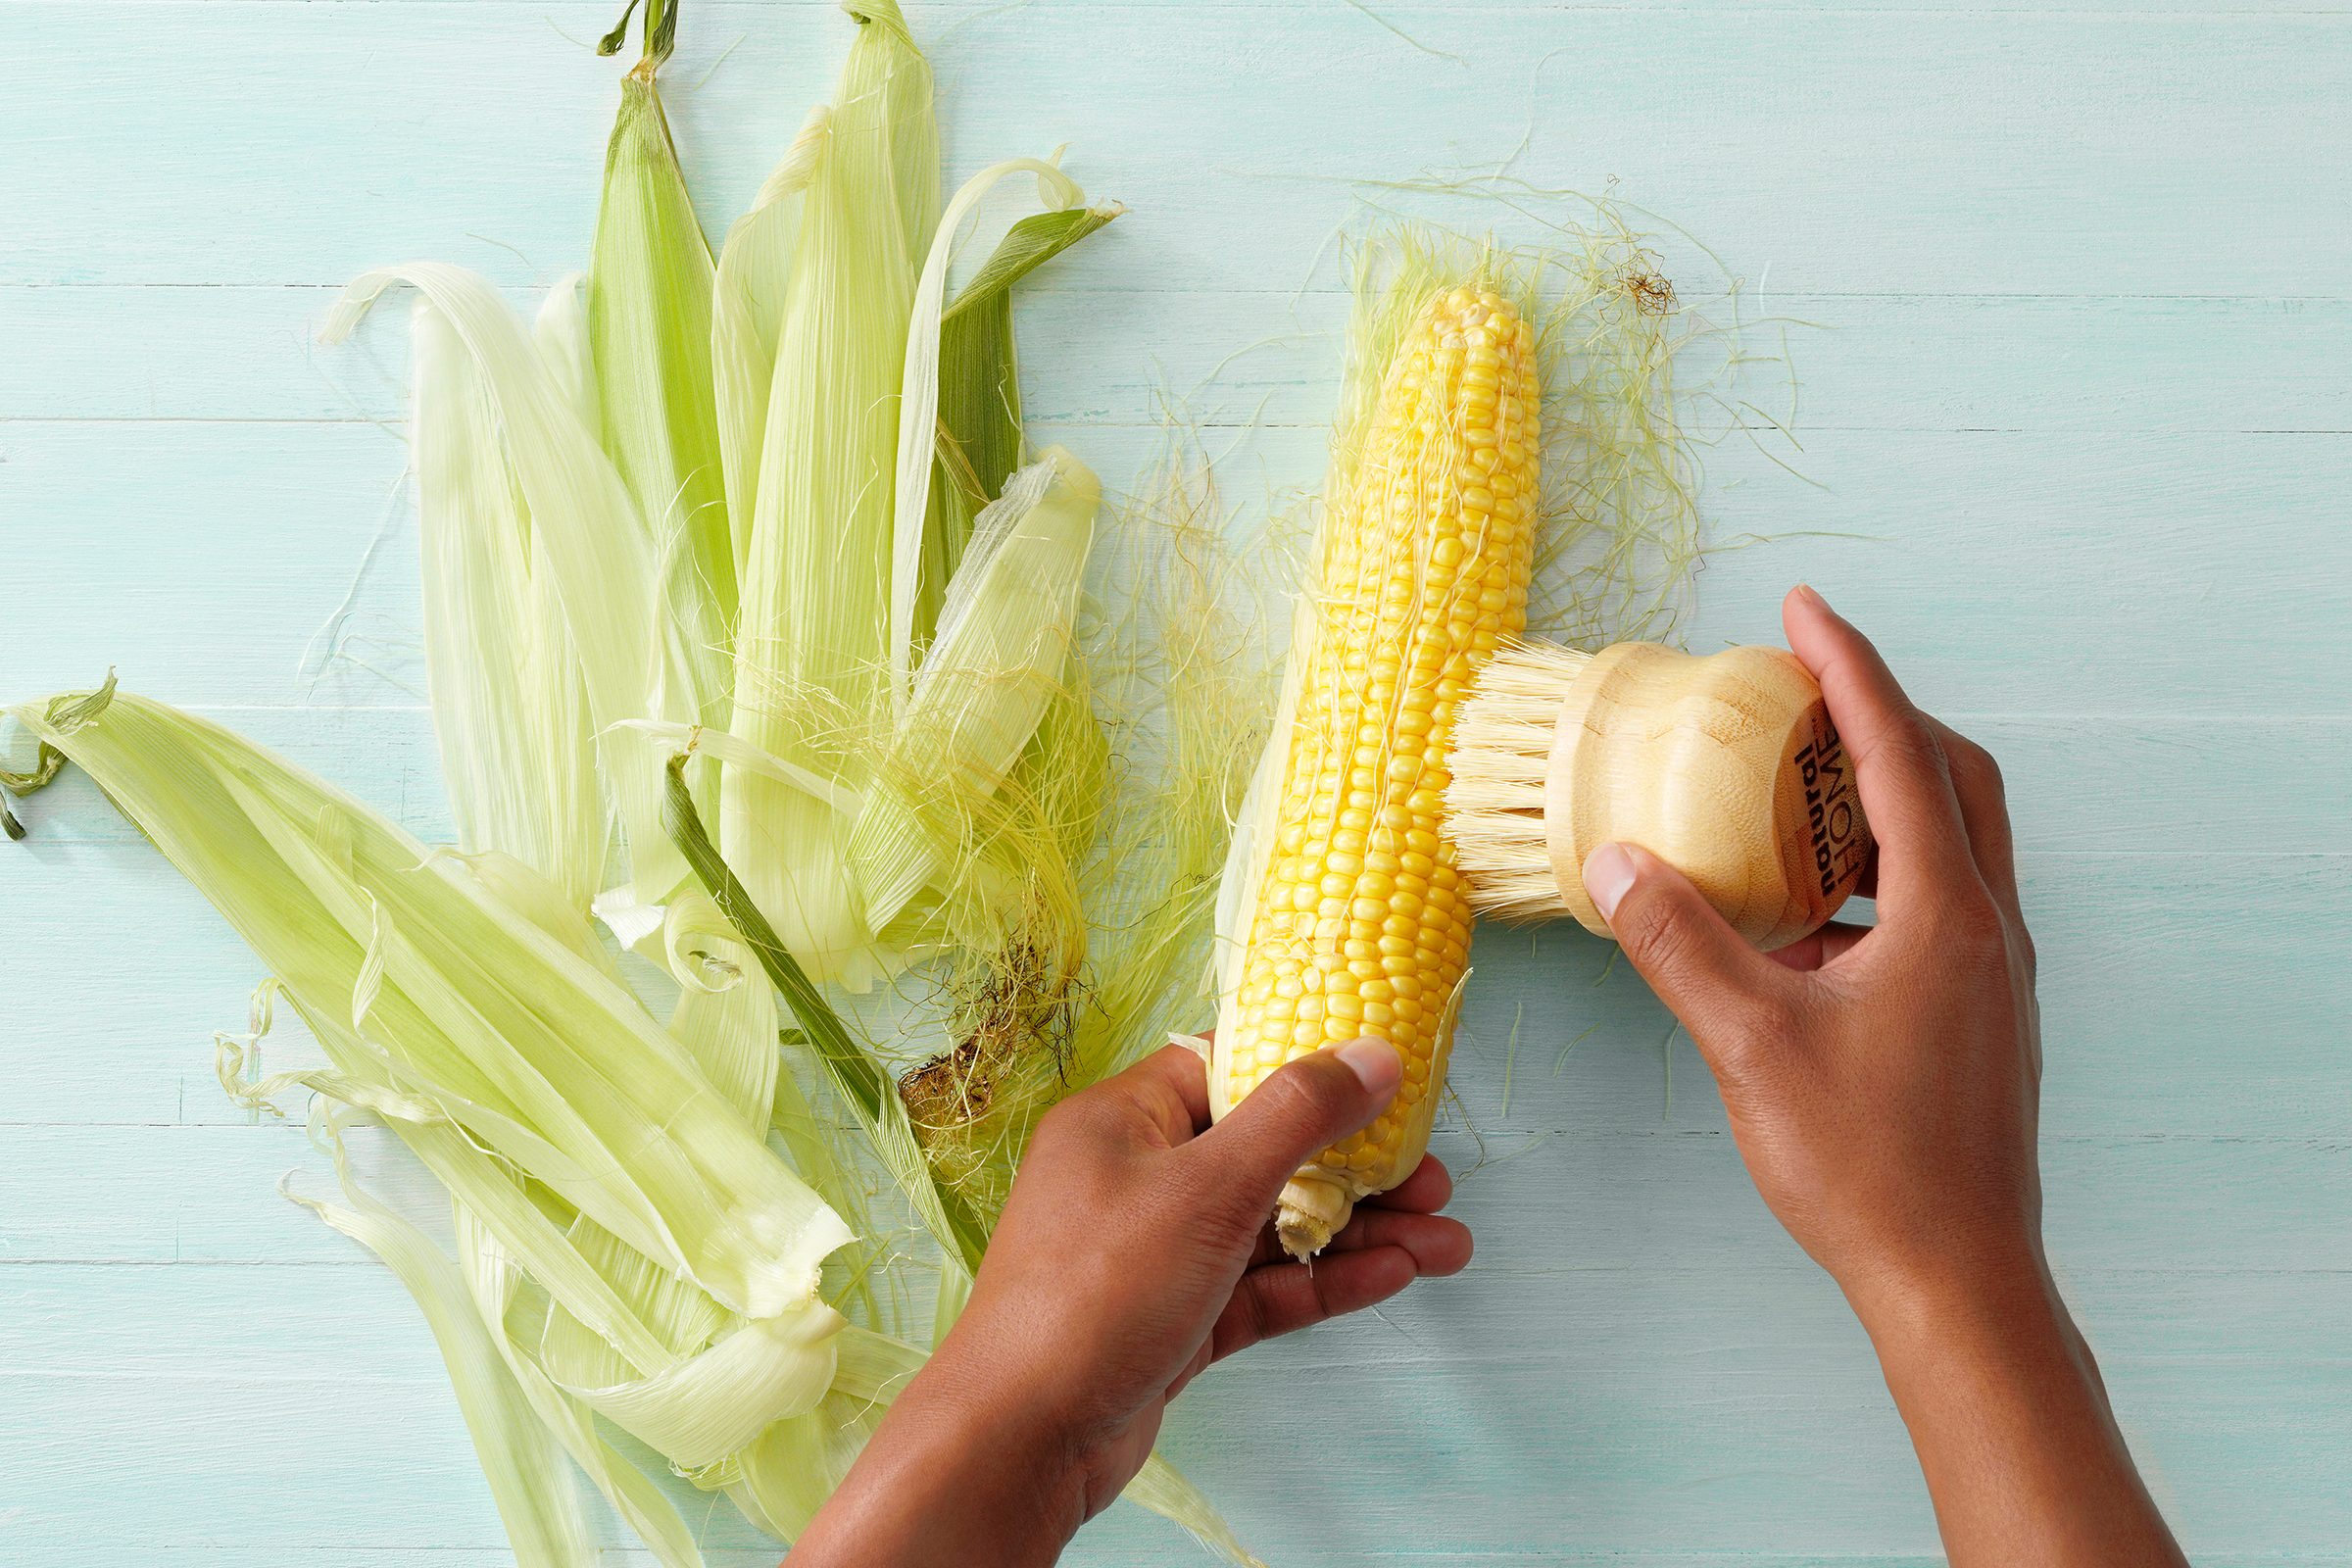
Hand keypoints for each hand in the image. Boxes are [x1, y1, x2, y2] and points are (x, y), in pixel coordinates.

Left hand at [788, 1039, 1472, 1567]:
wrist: (1022, 1439)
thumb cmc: (1095, 1294)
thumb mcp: (1208, 1186)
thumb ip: (1298, 1116)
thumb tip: (1372, 1053)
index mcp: (1123, 1121)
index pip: (1226, 1069)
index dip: (1308, 1072)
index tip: (1385, 1084)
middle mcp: (1135, 1177)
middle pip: (1264, 1151)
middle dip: (1356, 1167)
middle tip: (1434, 1180)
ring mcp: (1155, 1253)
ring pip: (1273, 1226)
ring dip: (1359, 1232)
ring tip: (1448, 1242)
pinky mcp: (1174, 1321)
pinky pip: (1261, 1287)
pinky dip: (1325, 1282)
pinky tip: (1395, 1275)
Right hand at [1578, 584, 2181, 1565]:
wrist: (1957, 1281)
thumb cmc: (1866, 1167)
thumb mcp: (1750, 1044)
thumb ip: (1679, 943)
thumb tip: (1617, 862)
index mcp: (1948, 913)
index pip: (1899, 753)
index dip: (1849, 669)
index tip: (1802, 610)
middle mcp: (1988, 928)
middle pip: (1954, 778)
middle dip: (1881, 716)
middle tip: (1803, 686)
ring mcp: (1992, 975)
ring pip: (1951, 843)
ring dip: (1880, 797)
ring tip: (1793, 789)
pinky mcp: (1978, 1016)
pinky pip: (1935, 904)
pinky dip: (1876, 874)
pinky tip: (1803, 917)